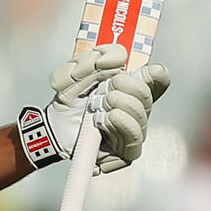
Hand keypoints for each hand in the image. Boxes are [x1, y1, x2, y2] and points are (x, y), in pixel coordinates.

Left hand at [18, 45, 169, 172]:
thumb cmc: (68, 102)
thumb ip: (95, 58)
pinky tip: (107, 118)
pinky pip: (134, 137)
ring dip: (118, 105)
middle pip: (147, 95)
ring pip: (141, 114)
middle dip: (125, 87)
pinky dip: (120, 123)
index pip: (157, 81)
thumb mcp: (74, 73)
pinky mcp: (126, 152)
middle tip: (102, 91)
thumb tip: (120, 59)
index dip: (157, 75)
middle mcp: (135, 109)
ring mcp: (133, 130)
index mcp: (129, 89)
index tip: (151, 71)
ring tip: (98, 107)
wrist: (53, 128)